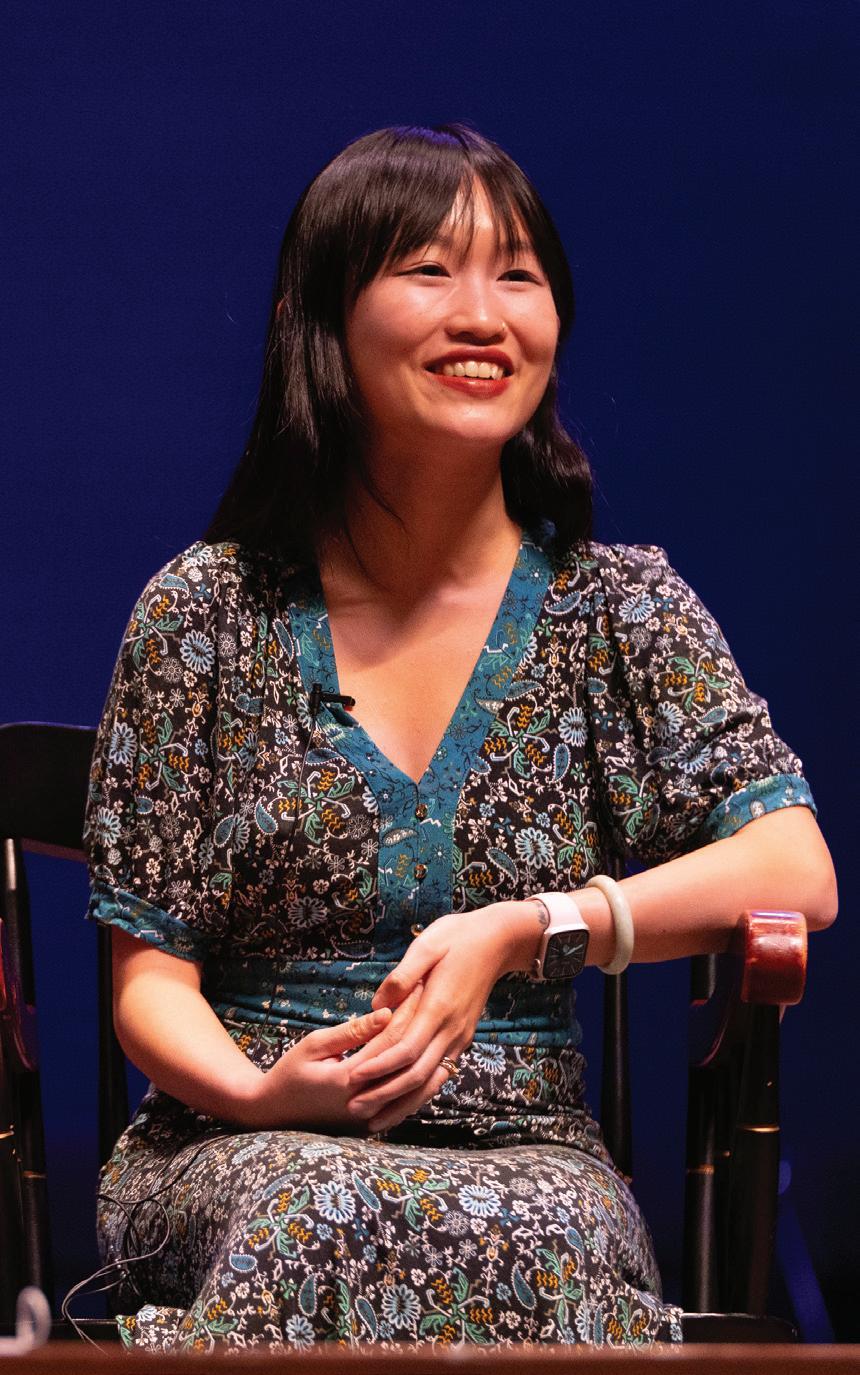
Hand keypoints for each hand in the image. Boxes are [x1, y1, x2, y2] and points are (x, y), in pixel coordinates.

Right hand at [241, 984, 423, 1130]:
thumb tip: (387, 1014)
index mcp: (349, 1079)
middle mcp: (364, 1102)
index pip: (390, 1039)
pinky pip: (405, 1103)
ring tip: (445, 1028)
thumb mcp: (314, 1045)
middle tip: (437, 999)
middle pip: (406, 1060)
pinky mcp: (372, 1125)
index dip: (407, 1010)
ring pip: (413, 1086)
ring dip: (431, 1056)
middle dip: (422, 1026)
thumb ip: (351, 1032)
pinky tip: (437, 1065)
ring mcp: (370, 1118)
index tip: (419, 985)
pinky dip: (422, 1084)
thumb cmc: (290, 1073)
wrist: (274, 1114)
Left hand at [345, 903, 523, 1132]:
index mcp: (438, 1007)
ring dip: (401, 1103)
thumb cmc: (457, 937)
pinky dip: (419, 1093)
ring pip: (429, 1081)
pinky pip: (439, 1073)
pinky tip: (402, 1103)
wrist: (498, 940)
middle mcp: (451, 1029)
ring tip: (373, 1119)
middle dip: (383, 1094)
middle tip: (352, 1109)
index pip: (405, 1048)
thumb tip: (377, 1006)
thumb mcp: (427, 945)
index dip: (378, 1066)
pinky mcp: (462, 1037)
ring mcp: (459, 1036)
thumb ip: (401, 976)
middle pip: (416, 1074)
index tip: (351, 1077)